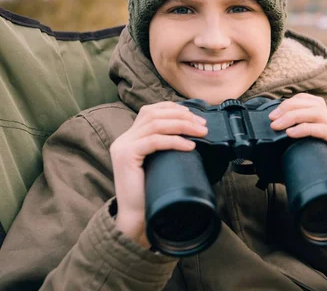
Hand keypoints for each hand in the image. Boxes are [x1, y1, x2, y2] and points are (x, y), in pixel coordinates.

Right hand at [109, 101, 207, 247]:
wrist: (137, 218)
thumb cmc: (152, 192)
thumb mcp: (160, 163)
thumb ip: (167, 147)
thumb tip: (193, 134)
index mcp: (130, 138)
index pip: (150, 111)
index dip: (173, 109)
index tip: (195, 116)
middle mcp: (124, 139)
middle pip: (154, 114)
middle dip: (182, 116)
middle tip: (203, 125)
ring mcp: (123, 146)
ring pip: (155, 124)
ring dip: (182, 126)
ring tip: (201, 133)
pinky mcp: (126, 156)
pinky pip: (154, 141)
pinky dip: (174, 141)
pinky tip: (189, 146)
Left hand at [269, 94, 326, 193]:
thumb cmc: (326, 183)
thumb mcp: (307, 162)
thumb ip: (294, 153)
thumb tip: (268, 155)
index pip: (314, 103)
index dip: (294, 102)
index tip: (275, 112)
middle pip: (314, 104)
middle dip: (290, 107)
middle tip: (272, 119)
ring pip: (318, 113)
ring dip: (293, 116)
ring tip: (277, 126)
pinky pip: (324, 129)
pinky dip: (305, 129)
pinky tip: (290, 133)